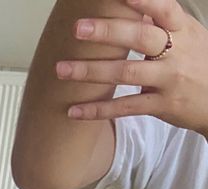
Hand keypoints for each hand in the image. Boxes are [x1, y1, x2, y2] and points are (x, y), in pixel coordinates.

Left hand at [55, 0, 207, 136]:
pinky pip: (125, 108)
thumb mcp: (187, 36)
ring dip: (91, 71)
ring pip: (127, 73)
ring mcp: (168, 80)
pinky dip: (98, 110)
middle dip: (108, 31)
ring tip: (62, 69)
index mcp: (183, 29)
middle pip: (140, 37)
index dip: (143, 0)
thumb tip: (132, 3)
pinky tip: (74, 111)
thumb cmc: (197, 63)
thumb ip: (160, 22)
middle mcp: (176, 52)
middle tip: (78, 28)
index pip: (164, 9)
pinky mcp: (161, 106)